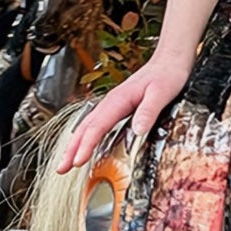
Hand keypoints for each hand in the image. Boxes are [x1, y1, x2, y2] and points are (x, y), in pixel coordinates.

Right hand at [58, 53, 189, 172]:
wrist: (169, 61)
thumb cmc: (167, 75)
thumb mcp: (161, 93)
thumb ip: (148, 111)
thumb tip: (137, 130)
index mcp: (118, 100)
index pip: (97, 126)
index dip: (86, 145)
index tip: (78, 161)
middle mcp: (111, 102)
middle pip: (84, 127)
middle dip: (71, 148)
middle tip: (61, 168)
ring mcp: (112, 105)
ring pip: (87, 126)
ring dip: (75, 144)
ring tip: (66, 163)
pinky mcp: (117, 108)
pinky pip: (96, 125)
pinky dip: (86, 138)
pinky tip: (84, 147)